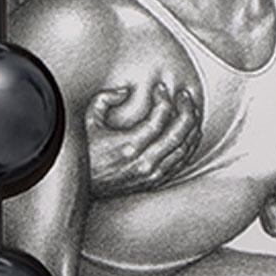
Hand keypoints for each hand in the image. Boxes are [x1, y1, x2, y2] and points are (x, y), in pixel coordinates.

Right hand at [85, 83, 200, 196]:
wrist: (83, 186)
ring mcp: (151, 174)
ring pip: (184, 149)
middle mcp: (144, 162)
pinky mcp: (154, 182)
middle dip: (186, 110)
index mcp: (128, 146)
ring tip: (191, 110)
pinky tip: (191, 134)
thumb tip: (125, 91)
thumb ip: (104, 99)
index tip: (161, 89)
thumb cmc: (86, 155)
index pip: (158, 119)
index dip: (164, 100)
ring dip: (192, 127)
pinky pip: (181, 163)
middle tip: (185, 96)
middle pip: (178, 134)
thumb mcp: (89, 122)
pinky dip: (189, 146)